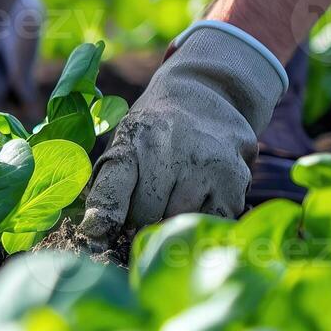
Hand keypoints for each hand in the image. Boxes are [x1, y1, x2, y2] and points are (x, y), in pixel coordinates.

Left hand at [79, 24, 286, 239]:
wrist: (205, 94)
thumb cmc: (156, 131)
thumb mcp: (125, 142)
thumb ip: (109, 185)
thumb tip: (96, 234)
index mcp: (133, 142)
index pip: (113, 189)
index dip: (103, 217)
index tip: (96, 236)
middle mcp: (169, 151)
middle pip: (146, 215)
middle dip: (141, 217)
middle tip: (148, 201)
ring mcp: (205, 165)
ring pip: (178, 220)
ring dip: (173, 216)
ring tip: (175, 192)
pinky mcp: (234, 179)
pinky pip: (210, 220)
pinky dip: (202, 215)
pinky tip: (200, 194)